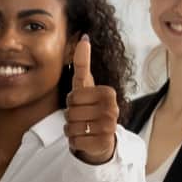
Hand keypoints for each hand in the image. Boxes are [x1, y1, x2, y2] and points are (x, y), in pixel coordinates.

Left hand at [64, 34, 118, 164]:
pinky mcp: (103, 144)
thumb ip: (82, 64)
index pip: (73, 97)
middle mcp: (112, 109)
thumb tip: (84, 37)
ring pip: (71, 127)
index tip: (82, 103)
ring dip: (71, 129)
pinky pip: (75, 141)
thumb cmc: (90, 108)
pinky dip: (75, 142)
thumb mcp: (86, 85)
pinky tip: (85, 139)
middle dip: (70, 117)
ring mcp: (109, 127)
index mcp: (108, 93)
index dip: (71, 102)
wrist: (102, 137)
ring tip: (83, 128)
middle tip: (82, 117)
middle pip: (71, 112)